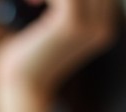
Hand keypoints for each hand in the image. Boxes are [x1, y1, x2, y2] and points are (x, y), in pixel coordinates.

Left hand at [0, 0, 117, 111]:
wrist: (22, 88)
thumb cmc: (28, 59)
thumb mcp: (50, 30)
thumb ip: (60, 12)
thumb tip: (52, 0)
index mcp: (101, 28)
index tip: (41, 3)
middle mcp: (103, 27)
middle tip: (34, 2)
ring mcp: (91, 26)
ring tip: (32, 2)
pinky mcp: (72, 24)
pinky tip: (30, 3)